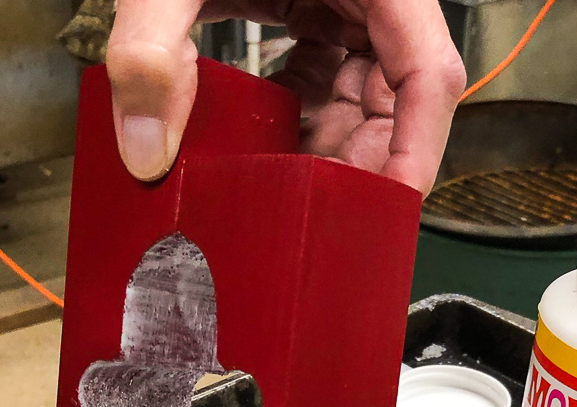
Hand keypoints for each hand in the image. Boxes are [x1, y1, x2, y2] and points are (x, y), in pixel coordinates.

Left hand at [107, 1, 464, 196]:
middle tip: (320, 216)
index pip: (431, 73)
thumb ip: (149, 48)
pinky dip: (305, 115)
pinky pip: (331, 75)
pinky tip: (269, 141)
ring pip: (367, 94)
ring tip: (288, 188)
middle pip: (399, 98)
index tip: (389, 207)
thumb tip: (145, 152)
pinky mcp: (318, 6)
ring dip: (332, 147)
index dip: (419, 150)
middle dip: (364, 162)